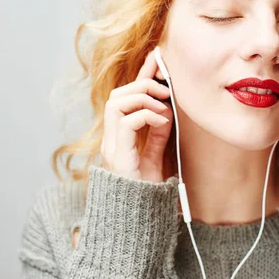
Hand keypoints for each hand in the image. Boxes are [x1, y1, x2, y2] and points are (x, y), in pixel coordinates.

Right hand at [101, 50, 173, 181]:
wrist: (139, 219)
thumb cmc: (145, 191)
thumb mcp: (155, 155)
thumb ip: (157, 133)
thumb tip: (166, 111)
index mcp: (119, 136)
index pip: (126, 97)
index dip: (140, 76)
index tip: (156, 59)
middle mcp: (111, 138)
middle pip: (117, 95)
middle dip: (142, 84)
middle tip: (167, 89)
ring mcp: (111, 145)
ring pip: (117, 103)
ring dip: (143, 98)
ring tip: (164, 108)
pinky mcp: (117, 154)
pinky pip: (126, 121)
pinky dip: (147, 115)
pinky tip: (163, 122)